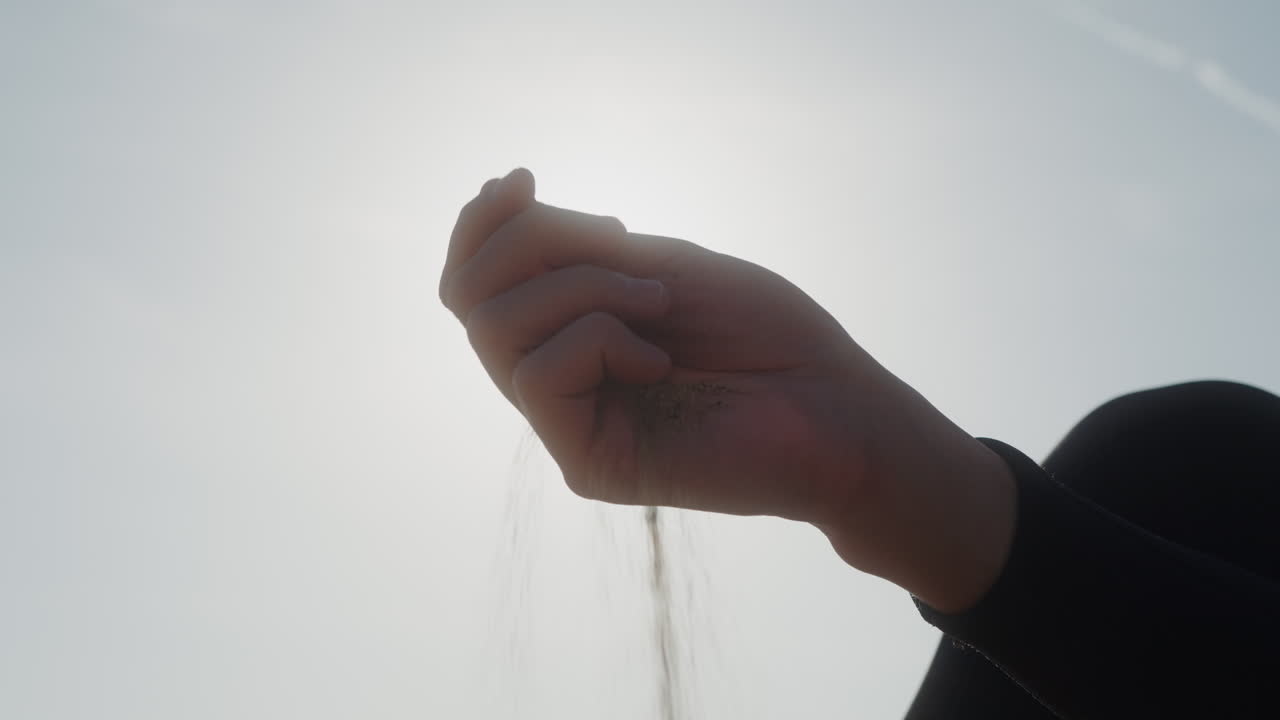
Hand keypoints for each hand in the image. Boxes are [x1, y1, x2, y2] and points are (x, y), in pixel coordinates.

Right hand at [440, 169, 1015, 611]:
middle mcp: (556, 379)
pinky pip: (540, 372)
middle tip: (624, 244)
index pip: (473, 283)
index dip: (478, 225)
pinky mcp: (587, 463)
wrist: (834, 404)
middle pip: (471, 299)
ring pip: (497, 328)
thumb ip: (572, 247)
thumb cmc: (763, 332)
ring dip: (582, 287)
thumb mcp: (655, 263)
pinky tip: (661, 358)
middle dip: (534, 245)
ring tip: (660, 301)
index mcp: (567, 332)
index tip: (523, 178)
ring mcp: (568, 424)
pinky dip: (600, 338)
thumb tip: (496, 201)